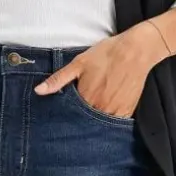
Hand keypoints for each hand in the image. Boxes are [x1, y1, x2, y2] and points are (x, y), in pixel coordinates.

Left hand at [32, 24, 167, 117]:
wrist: (136, 50)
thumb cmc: (106, 54)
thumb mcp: (78, 63)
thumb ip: (58, 80)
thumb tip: (39, 91)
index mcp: (86, 98)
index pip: (71, 116)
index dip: (67, 115)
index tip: (63, 116)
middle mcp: (100, 108)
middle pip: (86, 123)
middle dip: (80, 121)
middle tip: (79, 114)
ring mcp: (115, 112)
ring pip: (100, 125)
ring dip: (94, 123)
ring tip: (92, 112)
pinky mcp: (128, 111)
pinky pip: (115, 123)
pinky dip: (109, 121)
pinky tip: (105, 113)